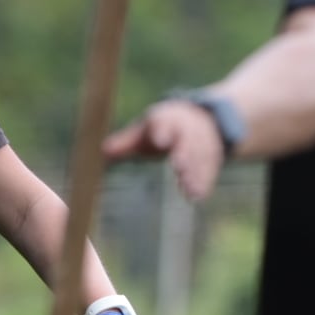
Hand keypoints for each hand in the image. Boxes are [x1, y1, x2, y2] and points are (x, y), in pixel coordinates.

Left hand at [101, 100, 226, 200]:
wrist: (201, 118)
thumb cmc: (162, 128)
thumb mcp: (144, 131)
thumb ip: (126, 142)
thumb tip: (102, 151)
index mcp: (166, 119)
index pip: (164, 123)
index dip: (162, 131)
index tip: (160, 140)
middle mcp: (187, 129)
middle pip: (186, 141)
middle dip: (184, 154)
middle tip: (180, 168)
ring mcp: (202, 142)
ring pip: (200, 156)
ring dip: (196, 173)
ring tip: (190, 191)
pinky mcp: (211, 156)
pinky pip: (209, 168)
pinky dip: (205, 181)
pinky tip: (199, 196)